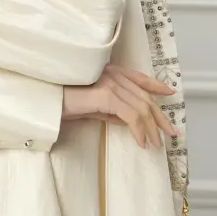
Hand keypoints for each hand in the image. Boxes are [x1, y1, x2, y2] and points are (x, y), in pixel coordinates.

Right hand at [61, 63, 179, 148]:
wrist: (45, 101)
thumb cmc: (62, 102)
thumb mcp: (91, 107)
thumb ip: (111, 110)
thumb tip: (129, 121)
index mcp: (109, 72)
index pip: (138, 77)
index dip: (155, 85)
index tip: (169, 93)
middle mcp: (112, 73)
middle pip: (144, 96)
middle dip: (159, 116)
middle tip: (170, 132)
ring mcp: (109, 82)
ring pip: (141, 107)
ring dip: (151, 128)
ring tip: (155, 143)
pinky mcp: (106, 95)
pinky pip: (131, 115)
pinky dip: (139, 130)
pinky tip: (141, 142)